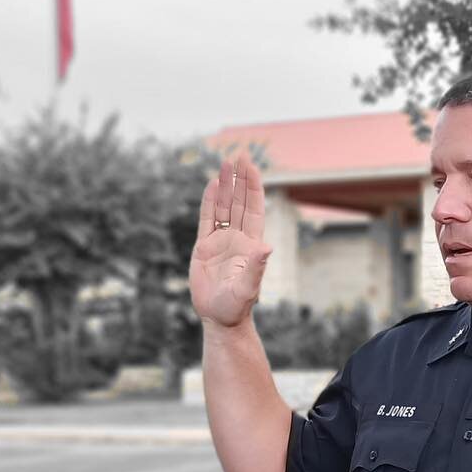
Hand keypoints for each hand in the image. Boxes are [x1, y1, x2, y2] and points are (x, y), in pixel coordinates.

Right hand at [189, 153, 272, 329]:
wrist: (219, 318)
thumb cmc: (237, 306)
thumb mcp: (248, 287)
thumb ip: (256, 267)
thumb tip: (266, 247)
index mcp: (251, 244)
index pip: (254, 209)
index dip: (253, 188)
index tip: (251, 166)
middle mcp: (238, 238)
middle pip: (240, 202)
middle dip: (241, 178)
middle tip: (240, 153)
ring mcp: (221, 241)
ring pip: (225, 207)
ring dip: (226, 185)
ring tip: (225, 163)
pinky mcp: (205, 247)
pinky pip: (208, 219)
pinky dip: (210, 202)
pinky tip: (212, 185)